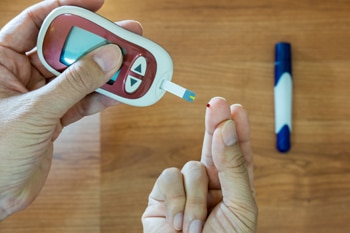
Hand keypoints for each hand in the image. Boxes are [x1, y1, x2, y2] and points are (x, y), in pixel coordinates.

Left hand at [0, 0, 141, 219]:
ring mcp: (41, 96)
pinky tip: (123, 92)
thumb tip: (107, 57)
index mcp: (1, 61)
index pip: (38, 22)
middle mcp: (21, 74)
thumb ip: (74, 83)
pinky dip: (104, 98)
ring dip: (107, 73)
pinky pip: (83, 100)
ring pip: (79, 76)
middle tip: (127, 37)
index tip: (99, 7)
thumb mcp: (36, 110)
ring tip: (134, 66)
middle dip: (98, 44)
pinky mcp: (55, 116)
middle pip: (66, 49)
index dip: (69, 9)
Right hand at [142, 97, 257, 231]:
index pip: (238, 154)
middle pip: (214, 147)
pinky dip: (176, 200)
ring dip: (195, 198)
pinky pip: (169, 178)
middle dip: (215, 124)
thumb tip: (227, 129)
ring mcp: (186, 189)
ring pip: (191, 167)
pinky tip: (178, 220)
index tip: (237, 109)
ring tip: (196, 225)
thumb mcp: (239, 207)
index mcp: (234, 188)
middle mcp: (211, 185)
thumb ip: (233, 166)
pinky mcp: (163, 195)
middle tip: (218, 102)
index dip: (238, 130)